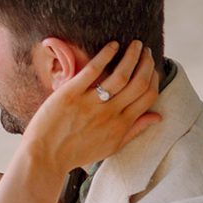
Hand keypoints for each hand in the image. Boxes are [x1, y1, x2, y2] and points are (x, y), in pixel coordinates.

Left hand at [22, 40, 160, 178]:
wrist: (44, 157)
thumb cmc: (76, 153)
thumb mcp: (111, 147)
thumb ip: (134, 130)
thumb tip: (158, 117)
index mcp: (121, 125)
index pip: (148, 96)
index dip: (154, 78)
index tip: (151, 67)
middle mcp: (109, 114)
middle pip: (138, 83)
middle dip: (146, 63)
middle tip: (145, 51)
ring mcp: (90, 103)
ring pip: (121, 74)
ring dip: (132, 56)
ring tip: (135, 45)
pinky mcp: (70, 94)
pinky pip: (93, 70)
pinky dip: (106, 55)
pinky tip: (113, 46)